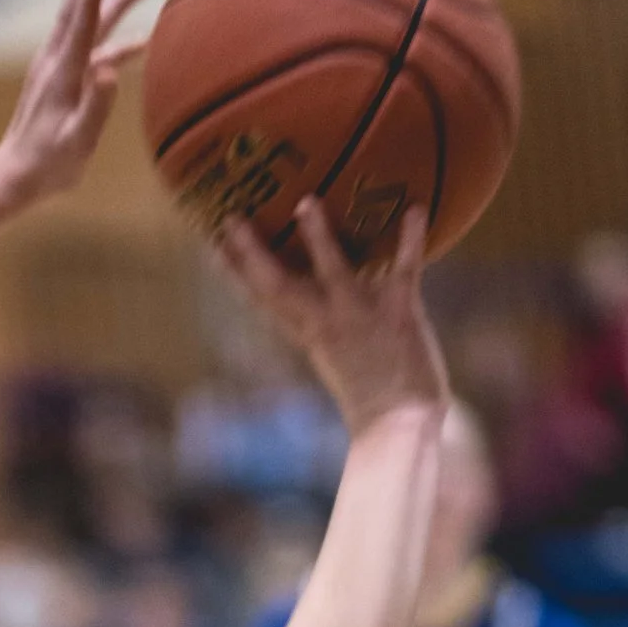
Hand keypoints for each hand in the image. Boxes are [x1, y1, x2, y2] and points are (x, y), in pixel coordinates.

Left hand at [0, 0, 150, 217]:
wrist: (15, 177)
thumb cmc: (48, 165)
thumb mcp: (76, 142)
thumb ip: (96, 107)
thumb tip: (110, 71)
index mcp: (62, 75)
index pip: (81, 26)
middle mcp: (57, 63)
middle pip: (78, 8)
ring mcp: (59, 68)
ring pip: (88, 23)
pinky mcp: (63, 78)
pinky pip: (93, 49)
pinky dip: (114, 37)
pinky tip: (142, 41)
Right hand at [214, 199, 448, 433]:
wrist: (400, 423)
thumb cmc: (370, 390)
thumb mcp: (336, 354)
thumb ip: (325, 322)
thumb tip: (320, 288)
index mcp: (307, 333)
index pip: (262, 299)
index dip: (235, 273)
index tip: (212, 245)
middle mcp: (326, 322)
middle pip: (280, 286)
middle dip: (253, 253)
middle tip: (232, 219)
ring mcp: (360, 316)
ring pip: (335, 272)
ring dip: (319, 238)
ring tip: (306, 203)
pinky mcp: (398, 313)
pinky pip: (403, 270)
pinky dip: (409, 240)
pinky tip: (415, 209)